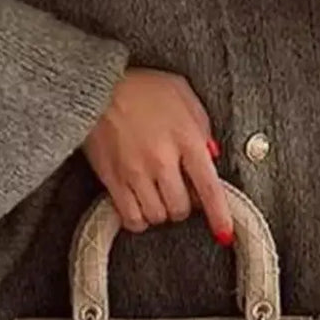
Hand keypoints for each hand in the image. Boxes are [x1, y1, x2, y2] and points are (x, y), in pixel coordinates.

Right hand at [83, 67, 234, 242]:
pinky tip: (140, 203)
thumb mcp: (182, 94)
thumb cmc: (140, 87)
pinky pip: (131, 217)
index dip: (219, 216)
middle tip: (181, 191)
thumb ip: (202, 124)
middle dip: (186, 204)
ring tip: (159, 194)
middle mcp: (161, 159)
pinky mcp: (112, 180)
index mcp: (185, 138)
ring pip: (157, 216)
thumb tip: (211, 156)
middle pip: (182, 208)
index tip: (224, 232)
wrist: (95, 86)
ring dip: (162, 211)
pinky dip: (139, 218)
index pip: (209, 187)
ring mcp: (135, 172)